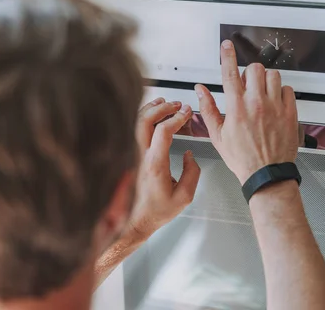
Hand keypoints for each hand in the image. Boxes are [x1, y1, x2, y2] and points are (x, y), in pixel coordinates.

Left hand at [125, 98, 200, 241]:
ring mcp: (133, 155)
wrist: (136, 221)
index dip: (176, 118)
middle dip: (163, 107)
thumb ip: (193, 173)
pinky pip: (133, 129)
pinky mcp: (131, 155)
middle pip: (146, 120)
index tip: (186, 112)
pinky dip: (143, 117)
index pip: (163, 132)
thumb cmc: (158, 211)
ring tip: (166, 103)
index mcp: (155, 165)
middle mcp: (141, 157)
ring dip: (151, 109)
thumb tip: (190, 155)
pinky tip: (152, 113)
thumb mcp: (185, 196)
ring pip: (136, 122)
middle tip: (177, 104)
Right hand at [195, 40, 299, 183]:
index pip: (229, 73)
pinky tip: (275, 101)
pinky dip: (281, 91)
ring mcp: (275, 107)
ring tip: (262, 92)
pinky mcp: (290, 113)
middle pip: (254, 69)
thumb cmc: (242, 158)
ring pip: (273, 76)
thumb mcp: (218, 135)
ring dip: (265, 80)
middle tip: (247, 84)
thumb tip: (201, 90)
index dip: (227, 55)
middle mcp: (256, 103)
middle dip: (249, 73)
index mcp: (236, 107)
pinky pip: (288, 90)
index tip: (227, 45)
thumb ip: (208, 109)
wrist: (266, 174)